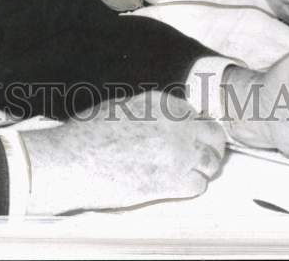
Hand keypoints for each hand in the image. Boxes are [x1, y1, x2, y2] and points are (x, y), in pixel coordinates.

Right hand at [19, 90, 225, 214]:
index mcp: (162, 103)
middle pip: (213, 134)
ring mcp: (177, 153)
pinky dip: (191, 186)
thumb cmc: (88, 133)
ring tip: (189, 172)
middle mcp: (176, 125)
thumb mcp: (121, 107)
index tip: (190, 137)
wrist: (74, 161)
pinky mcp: (171, 182)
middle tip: (199, 155)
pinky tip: (175, 185)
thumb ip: (148, 111)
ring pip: (212, 161)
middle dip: (209, 144)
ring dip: (203, 167)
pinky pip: (198, 185)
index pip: (197, 113)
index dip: (195, 127)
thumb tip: (157, 120)